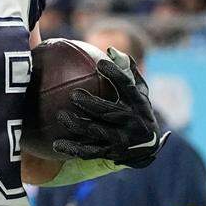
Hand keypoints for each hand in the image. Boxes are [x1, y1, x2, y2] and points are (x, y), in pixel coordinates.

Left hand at [52, 48, 168, 167]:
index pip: (128, 87)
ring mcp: (125, 141)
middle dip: (93, 104)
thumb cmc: (136, 109)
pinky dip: (74, 149)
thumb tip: (111, 50)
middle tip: (73, 95)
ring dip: (80, 125)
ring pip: (100, 133)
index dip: (116, 75)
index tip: (100, 64)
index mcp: (139, 104)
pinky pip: (92, 152)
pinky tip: (56, 145)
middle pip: (112, 112)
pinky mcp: (113, 155)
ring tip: (61, 116)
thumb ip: (127, 71)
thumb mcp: (138, 91)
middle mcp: (135, 123)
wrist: (149, 146)